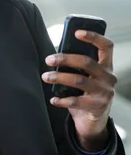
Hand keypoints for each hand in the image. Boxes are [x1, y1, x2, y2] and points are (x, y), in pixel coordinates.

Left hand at [42, 31, 115, 150]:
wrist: (94, 122)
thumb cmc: (87, 94)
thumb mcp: (87, 78)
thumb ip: (79, 67)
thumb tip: (56, 56)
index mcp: (107, 66)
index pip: (106, 46)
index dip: (94, 37)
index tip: (77, 32)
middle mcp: (108, 78)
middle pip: (87, 62)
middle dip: (65, 59)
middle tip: (49, 59)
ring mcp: (104, 93)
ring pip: (79, 80)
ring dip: (59, 78)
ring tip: (45, 77)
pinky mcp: (96, 107)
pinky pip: (76, 101)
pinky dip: (61, 100)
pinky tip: (53, 99)